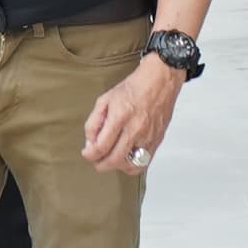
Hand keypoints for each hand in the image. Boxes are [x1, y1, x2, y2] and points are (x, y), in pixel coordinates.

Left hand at [83, 51, 182, 177]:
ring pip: (130, 165)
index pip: (101, 146)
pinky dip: (132, 166)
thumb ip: (94, 121)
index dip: (90, 154)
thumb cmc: (134, 87)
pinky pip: (144, 163)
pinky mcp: (157, 141)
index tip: (87, 153)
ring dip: (116, 166)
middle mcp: (135, 129)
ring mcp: (148, 137)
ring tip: (111, 159)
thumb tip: (90, 141)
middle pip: (114, 160)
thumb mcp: (106, 99)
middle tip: (96, 160)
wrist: (160, 81)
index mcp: (120, 116)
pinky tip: (126, 159)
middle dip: (100, 164)